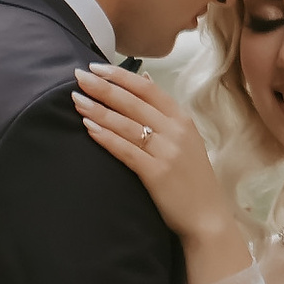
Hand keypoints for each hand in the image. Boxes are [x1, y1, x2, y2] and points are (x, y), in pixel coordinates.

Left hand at [74, 64, 244, 279]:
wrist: (207, 216)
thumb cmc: (192, 178)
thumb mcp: (186, 137)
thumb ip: (164, 111)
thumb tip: (144, 80)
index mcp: (182, 119)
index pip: (148, 89)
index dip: (120, 76)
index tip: (96, 66)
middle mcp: (176, 131)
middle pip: (133, 102)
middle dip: (103, 87)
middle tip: (78, 76)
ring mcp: (166, 152)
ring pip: (126, 124)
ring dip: (98, 110)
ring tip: (76, 99)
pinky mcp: (156, 173)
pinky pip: (125, 150)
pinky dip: (105, 137)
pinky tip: (88, 127)